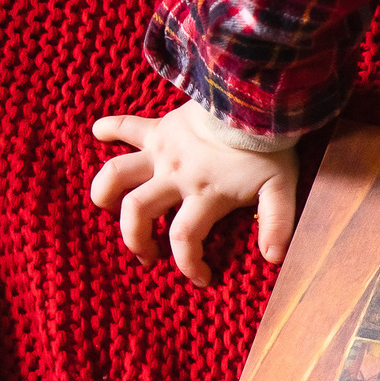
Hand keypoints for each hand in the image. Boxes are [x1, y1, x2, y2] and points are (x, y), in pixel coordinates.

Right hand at [90, 104, 297, 287]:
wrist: (253, 102)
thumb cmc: (268, 147)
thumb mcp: (281, 188)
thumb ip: (277, 224)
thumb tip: (273, 258)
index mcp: (205, 194)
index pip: (184, 238)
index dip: (188, 264)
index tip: (200, 279)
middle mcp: (175, 176)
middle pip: (137, 212)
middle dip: (135, 239)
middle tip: (145, 255)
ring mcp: (163, 151)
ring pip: (117, 173)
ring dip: (104, 192)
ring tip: (104, 207)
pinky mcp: (159, 128)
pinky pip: (126, 125)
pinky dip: (109, 128)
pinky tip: (98, 133)